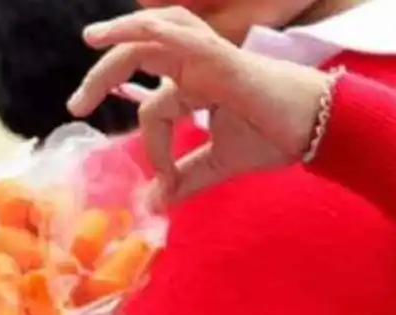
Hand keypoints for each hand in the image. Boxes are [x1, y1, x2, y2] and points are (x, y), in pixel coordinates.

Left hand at [67, 7, 333, 205]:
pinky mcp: (224, 58)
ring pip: (154, 33)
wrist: (319, 129)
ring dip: (120, 33)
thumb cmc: (275, 137)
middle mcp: (196, 63)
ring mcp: (209, 57)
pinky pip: (183, 36)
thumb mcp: (219, 162)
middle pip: (138, 55)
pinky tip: (127, 32)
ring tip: (90, 40)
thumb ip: (186, 178)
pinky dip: (154, 30)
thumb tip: (155, 202)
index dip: (151, 146)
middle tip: (76, 106)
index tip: (164, 180)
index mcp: (194, 83)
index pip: (153, 107)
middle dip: (101, 76)